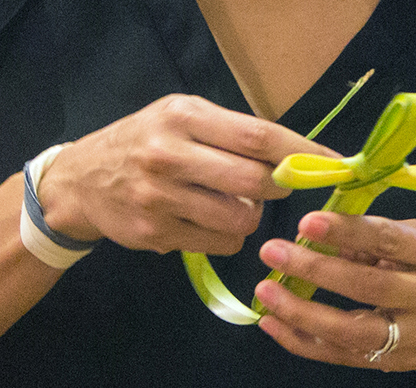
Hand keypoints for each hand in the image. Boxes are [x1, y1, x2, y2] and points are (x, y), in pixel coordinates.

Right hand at [36, 94, 338, 254]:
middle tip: (275, 184)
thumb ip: (229, 132)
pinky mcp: (155, 234)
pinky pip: (220, 243)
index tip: (335, 164)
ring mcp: (160, 198)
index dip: (302, 153)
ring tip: (230, 202)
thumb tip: (294, 156)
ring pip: (241, 218)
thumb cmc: (142, 142)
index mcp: (182, 116)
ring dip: (250, 214)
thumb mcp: (179, 117)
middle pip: (254, 180)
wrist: (80, 181)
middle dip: (278, 186)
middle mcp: (169, 155)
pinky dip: (226, 235)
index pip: (256, 136)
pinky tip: (205, 221)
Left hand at [254, 211, 415, 370]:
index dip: (345, 230)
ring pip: (351, 330)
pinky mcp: (393, 362)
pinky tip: (272, 321)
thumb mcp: (410, 239)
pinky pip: (339, 354)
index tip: (305, 222)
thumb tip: (310, 235)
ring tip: (266, 291)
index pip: (388, 239)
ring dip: (301, 312)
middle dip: (315, 269)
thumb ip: (366, 237)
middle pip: (368, 286)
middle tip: (272, 251)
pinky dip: (301, 340)